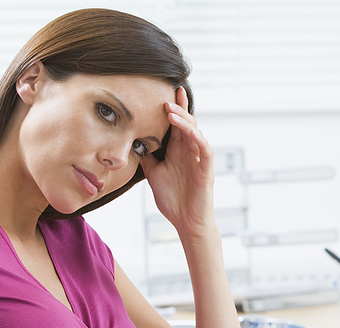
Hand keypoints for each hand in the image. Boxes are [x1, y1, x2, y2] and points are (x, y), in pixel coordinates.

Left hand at [141, 87, 215, 239]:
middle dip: (178, 109)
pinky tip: (190, 131)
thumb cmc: (172, 200)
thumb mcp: (153, 174)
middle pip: (187, 123)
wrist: (185, 222)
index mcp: (178, 151)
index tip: (165, 92)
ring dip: (184, 121)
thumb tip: (133, 142)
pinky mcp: (206, 170)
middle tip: (167, 97)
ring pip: (195, 133)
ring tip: (172, 111)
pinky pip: (205, 150)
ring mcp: (199, 160)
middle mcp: (189, 152)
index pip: (176, 125)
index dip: (173, 109)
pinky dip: (198, 139)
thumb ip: (147, 157)